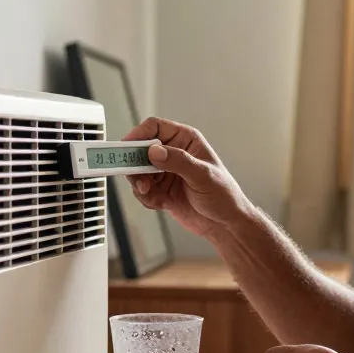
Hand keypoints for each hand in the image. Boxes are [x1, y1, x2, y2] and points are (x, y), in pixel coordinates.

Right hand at [122, 117, 252, 237]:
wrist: (226, 224)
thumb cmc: (224, 195)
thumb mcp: (202, 175)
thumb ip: (178, 161)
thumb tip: (154, 151)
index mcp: (185, 141)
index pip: (154, 128)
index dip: (138, 135)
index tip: (127, 148)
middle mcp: (174, 154)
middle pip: (140, 150)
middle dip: (135, 165)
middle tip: (136, 178)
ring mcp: (166, 173)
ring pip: (138, 172)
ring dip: (140, 184)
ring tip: (150, 193)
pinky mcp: (162, 190)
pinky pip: (143, 191)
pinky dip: (147, 198)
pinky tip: (160, 204)